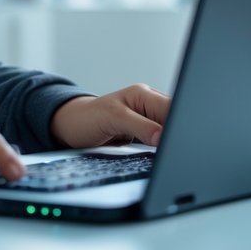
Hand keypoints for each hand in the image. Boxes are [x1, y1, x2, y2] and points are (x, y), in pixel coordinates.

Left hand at [50, 84, 171, 148]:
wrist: (71, 128)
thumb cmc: (86, 119)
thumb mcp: (112, 119)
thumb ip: (139, 125)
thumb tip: (163, 137)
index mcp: (143, 94)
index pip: (172, 107)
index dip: (179, 124)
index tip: (180, 141)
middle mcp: (148, 104)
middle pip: (175, 118)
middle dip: (178, 133)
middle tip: (177, 151)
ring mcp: (148, 119)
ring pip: (171, 130)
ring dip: (172, 141)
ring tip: (169, 153)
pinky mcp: (145, 134)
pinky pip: (162, 140)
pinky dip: (164, 148)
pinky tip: (162, 155)